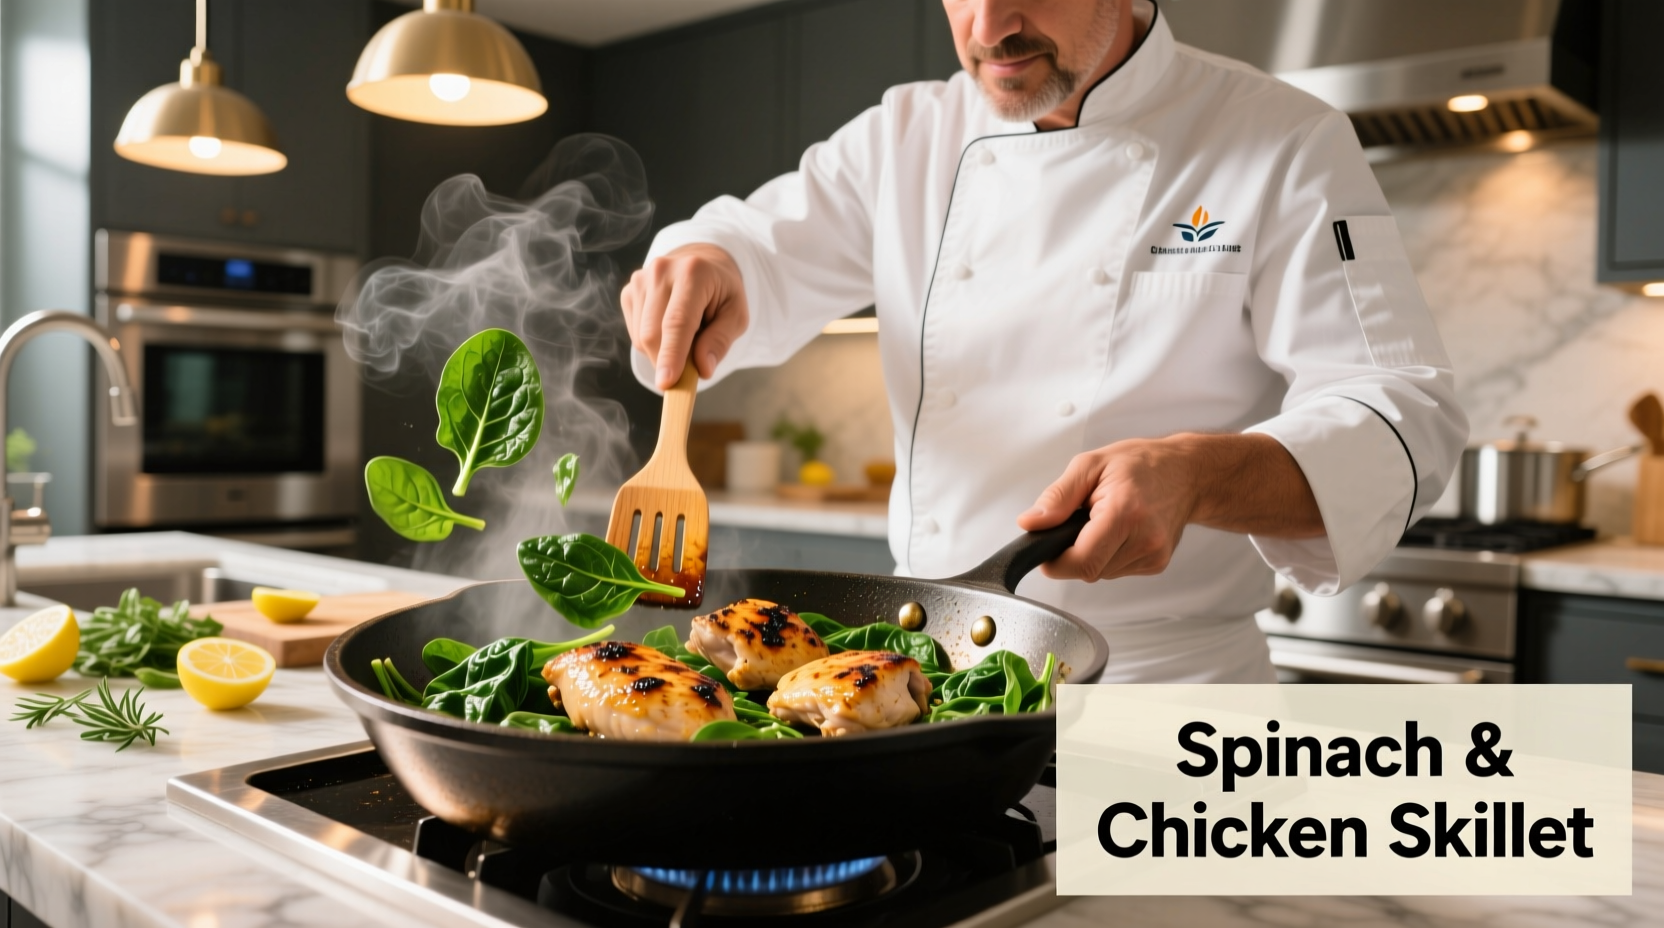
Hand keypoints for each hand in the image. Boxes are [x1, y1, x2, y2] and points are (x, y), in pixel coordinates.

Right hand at [620, 243, 748, 388]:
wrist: (702, 265)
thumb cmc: (721, 293)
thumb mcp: (736, 316)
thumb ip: (720, 341)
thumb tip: (703, 369)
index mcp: (693, 273)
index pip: (677, 322)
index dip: (671, 355)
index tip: (666, 383)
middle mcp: (661, 272)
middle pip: (653, 334)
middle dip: (668, 362)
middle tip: (690, 367)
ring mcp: (641, 280)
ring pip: (641, 338)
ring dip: (662, 351)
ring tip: (686, 335)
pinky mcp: (629, 292)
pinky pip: (635, 334)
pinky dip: (653, 343)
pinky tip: (668, 329)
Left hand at [1016, 439, 1199, 581]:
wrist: (1186, 473)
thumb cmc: (1140, 464)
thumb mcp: (1090, 465)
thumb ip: (1057, 497)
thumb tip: (1031, 523)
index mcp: (1125, 513)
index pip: (1081, 561)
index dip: (1055, 561)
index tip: (1046, 548)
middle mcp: (1144, 539)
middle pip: (1088, 570)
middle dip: (1073, 553)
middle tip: (1079, 523)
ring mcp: (1154, 556)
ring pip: (1101, 574)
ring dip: (1092, 554)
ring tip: (1103, 522)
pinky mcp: (1156, 564)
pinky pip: (1116, 571)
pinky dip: (1108, 555)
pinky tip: (1118, 532)